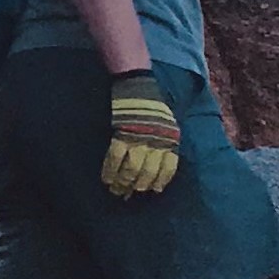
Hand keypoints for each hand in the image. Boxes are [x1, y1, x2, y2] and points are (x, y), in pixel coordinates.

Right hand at [101, 70, 180, 197]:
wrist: (137, 84)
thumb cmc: (152, 104)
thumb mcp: (168, 123)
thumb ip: (166, 142)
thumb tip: (158, 162)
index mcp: (171, 138)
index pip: (168, 167)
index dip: (160, 181)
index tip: (153, 190)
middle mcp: (158, 141)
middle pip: (148, 172)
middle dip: (139, 186)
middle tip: (130, 194)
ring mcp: (140, 138)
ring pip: (132, 168)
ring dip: (124, 182)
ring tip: (118, 190)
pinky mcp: (122, 133)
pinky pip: (115, 158)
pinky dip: (110, 170)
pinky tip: (107, 179)